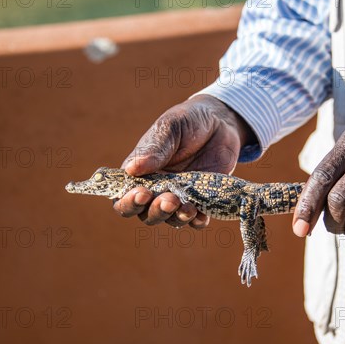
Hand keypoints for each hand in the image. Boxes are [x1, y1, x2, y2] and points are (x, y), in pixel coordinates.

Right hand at [113, 94, 254, 227]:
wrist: (220, 122)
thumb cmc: (188, 122)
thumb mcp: (170, 127)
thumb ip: (154, 148)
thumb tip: (131, 170)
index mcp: (140, 173)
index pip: (123, 197)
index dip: (128, 202)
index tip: (142, 194)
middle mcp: (156, 189)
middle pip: (146, 214)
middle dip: (155, 211)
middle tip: (169, 199)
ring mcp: (179, 196)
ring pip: (170, 219)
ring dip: (176, 218)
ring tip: (187, 208)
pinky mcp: (201, 200)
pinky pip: (197, 220)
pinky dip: (198, 222)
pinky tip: (201, 216)